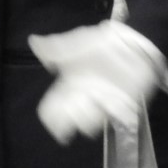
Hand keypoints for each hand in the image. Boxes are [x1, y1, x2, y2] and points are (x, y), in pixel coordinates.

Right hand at [29, 21, 167, 143]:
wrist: (134, 43)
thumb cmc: (104, 43)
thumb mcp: (79, 43)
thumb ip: (57, 47)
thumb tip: (33, 41)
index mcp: (69, 86)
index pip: (51, 109)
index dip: (51, 115)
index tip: (55, 111)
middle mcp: (82, 99)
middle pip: (67, 121)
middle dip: (68, 120)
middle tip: (77, 104)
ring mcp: (101, 104)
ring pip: (88, 125)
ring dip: (89, 118)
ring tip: (96, 100)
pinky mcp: (121, 107)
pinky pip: (112, 120)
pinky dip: (111, 114)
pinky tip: (114, 101)